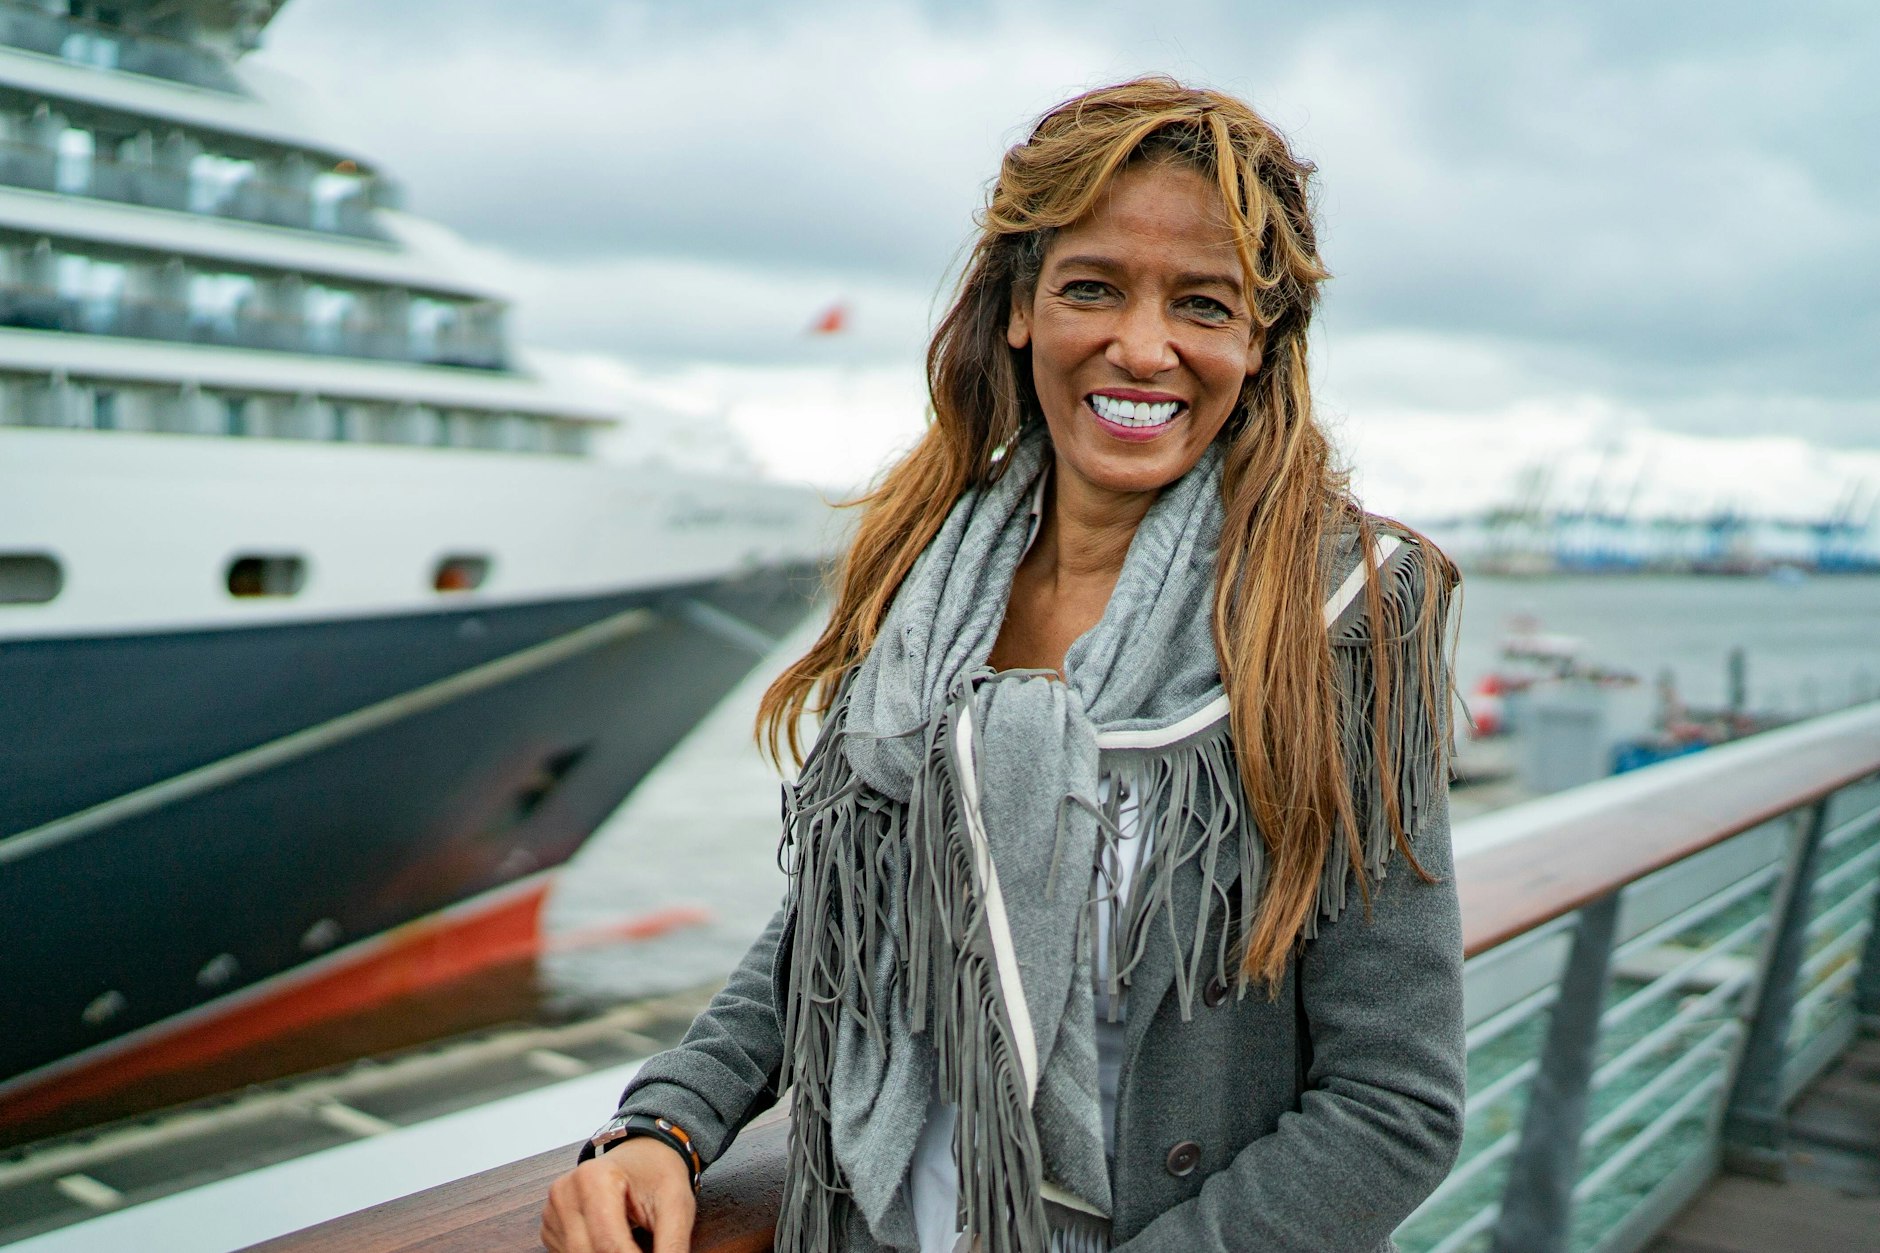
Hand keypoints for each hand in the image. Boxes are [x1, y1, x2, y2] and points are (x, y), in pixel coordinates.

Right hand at [541, 1137, 695, 1252]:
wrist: (642, 1154)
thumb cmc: (658, 1173)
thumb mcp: (676, 1204)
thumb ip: (672, 1243)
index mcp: (594, 1178)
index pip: (609, 1244)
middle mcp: (566, 1192)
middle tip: (644, 1251)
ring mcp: (554, 1209)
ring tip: (634, 1245)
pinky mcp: (551, 1225)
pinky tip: (613, 1245)